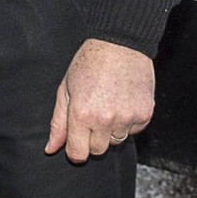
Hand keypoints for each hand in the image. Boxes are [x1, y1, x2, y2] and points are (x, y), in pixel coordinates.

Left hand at [44, 39, 154, 162]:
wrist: (120, 43)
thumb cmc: (90, 62)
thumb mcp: (66, 90)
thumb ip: (58, 123)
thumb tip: (51, 148)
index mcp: (82, 115)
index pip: (78, 154)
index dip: (76, 150)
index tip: (78, 141)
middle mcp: (105, 119)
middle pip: (98, 150)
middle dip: (93, 138)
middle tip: (94, 114)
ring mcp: (127, 118)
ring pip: (117, 141)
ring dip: (112, 129)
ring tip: (109, 104)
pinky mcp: (145, 114)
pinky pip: (134, 130)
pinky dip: (129, 121)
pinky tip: (123, 101)